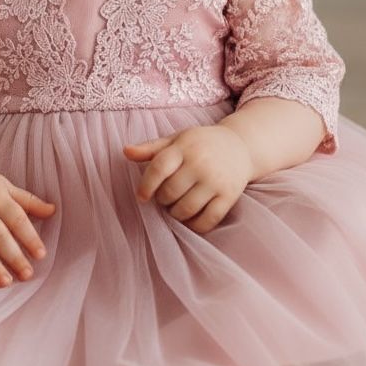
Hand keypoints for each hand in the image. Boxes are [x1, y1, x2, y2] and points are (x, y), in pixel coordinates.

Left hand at [124, 125, 254, 234]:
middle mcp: (201, 163)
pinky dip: (194, 226)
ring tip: (176, 207)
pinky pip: (207, 221)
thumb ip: (150, 148)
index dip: (146, 186)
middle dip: (162, 200)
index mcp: (185, 147)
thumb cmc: (200, 144)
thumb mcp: (176, 140)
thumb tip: (125, 152)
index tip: (142, 197)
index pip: (159, 168)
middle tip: (165, 197)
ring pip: (186, 209)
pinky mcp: (229, 196)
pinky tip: (190, 218)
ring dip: (175, 214)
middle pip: (170, 192)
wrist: (240, 147)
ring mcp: (216, 181)